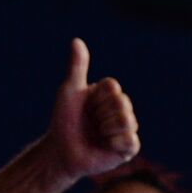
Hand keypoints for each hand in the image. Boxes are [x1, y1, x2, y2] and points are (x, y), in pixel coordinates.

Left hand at [48, 38, 139, 178]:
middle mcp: (121, 109)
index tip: (86, 106)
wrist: (60, 152)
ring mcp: (127, 129)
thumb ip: (77, 67)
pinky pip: (131, 140)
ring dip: (106, 129)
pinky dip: (114, 143)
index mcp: (109, 94)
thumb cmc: (64, 121)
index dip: (96, 98)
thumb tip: (76, 40)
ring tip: (98, 134)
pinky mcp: (129, 148)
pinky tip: (106, 146)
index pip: (113, 87)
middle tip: (91, 122)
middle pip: (122, 103)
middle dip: (101, 114)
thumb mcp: (69, 91)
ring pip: (127, 121)